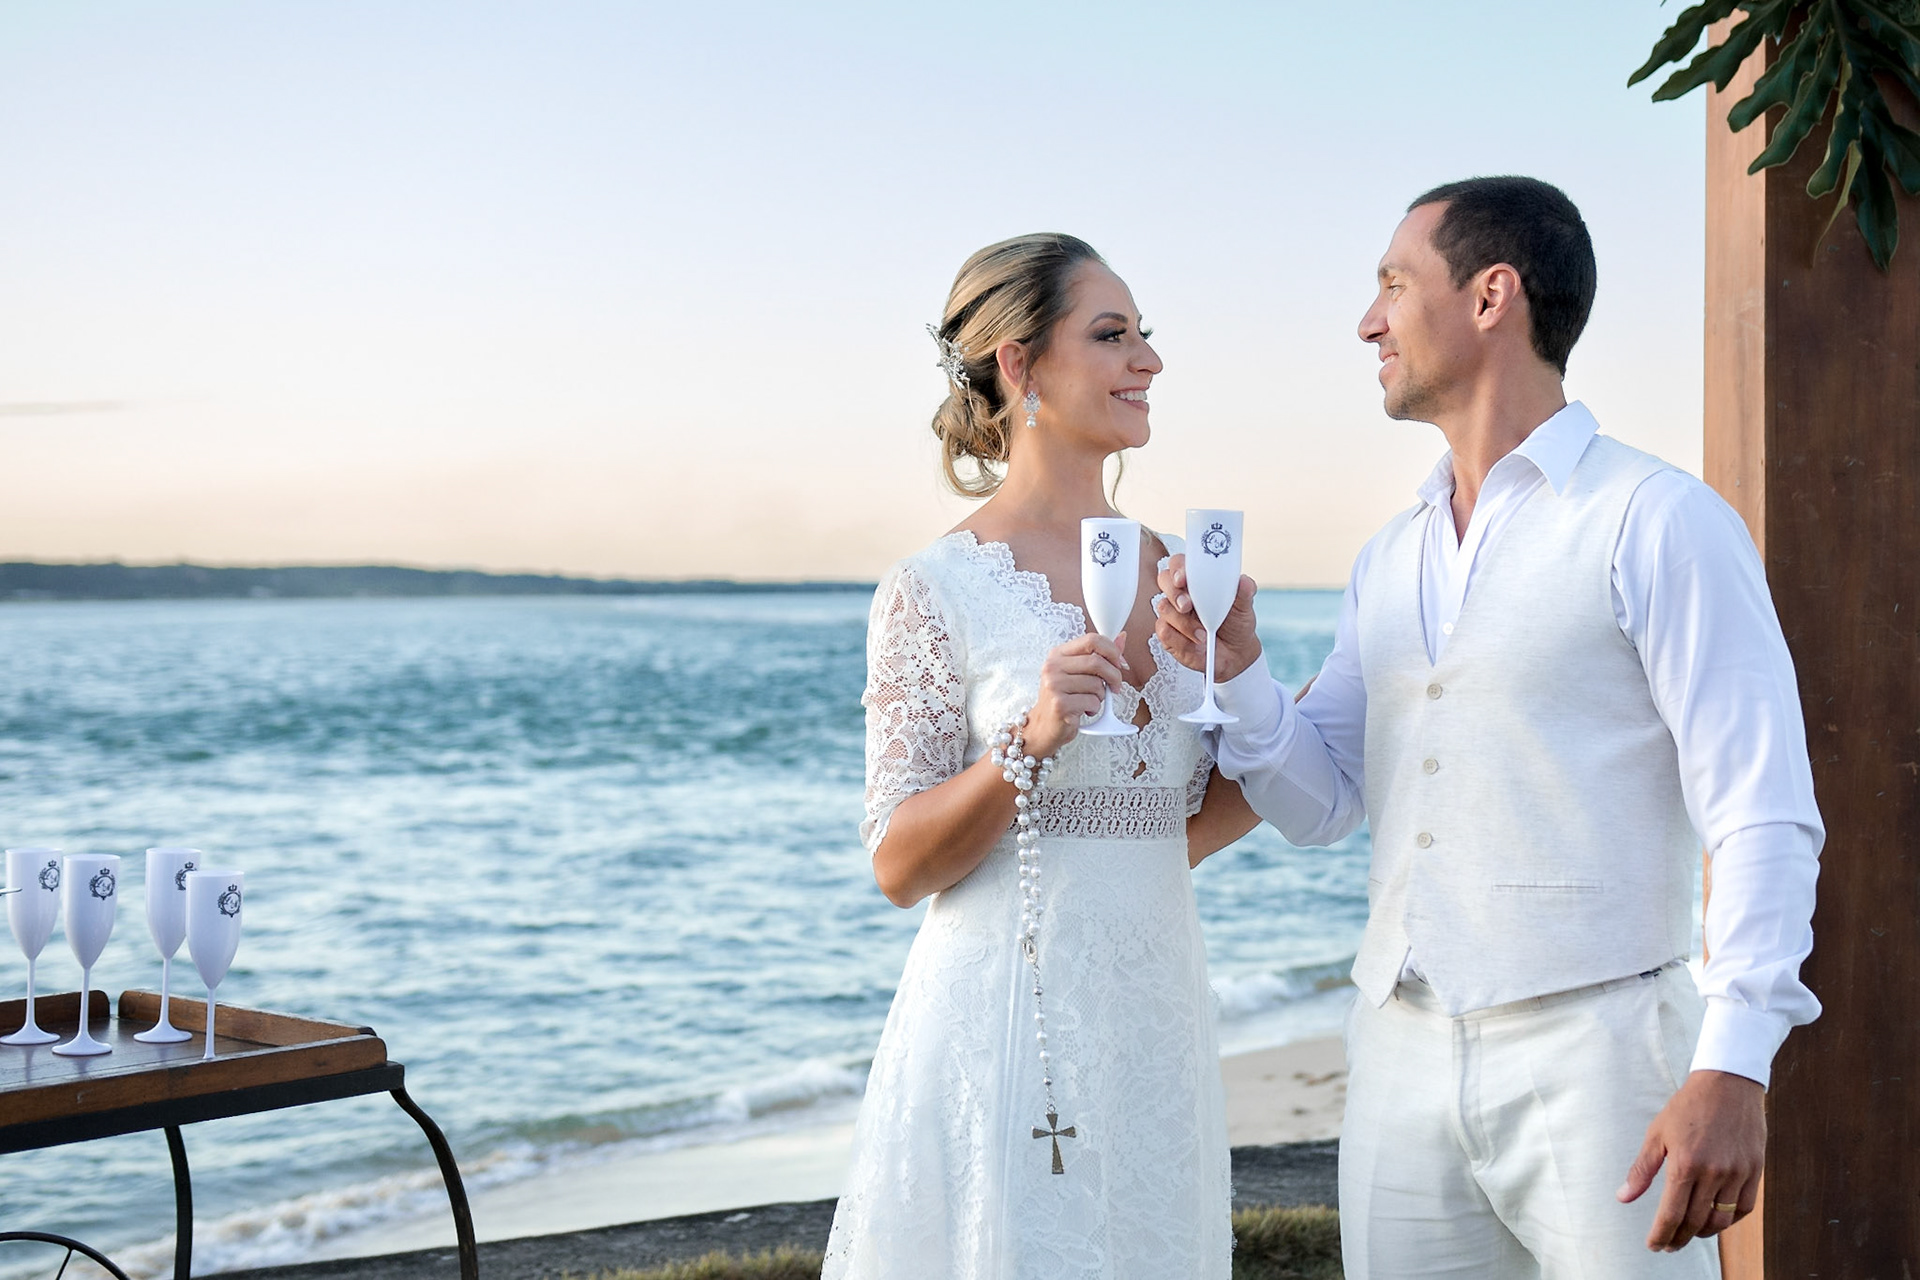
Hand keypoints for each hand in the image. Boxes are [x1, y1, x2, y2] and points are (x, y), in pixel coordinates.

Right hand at [1024, 631, 1128, 758]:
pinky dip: (1095, 709)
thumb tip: (1122, 638)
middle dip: (1114, 676)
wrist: (1043, 726)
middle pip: (1097, 662)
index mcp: (1058, 654)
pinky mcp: (1060, 704)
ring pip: (1096, 684)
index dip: (1112, 651)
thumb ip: (1100, 656)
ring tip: (1089, 701)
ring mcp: (1054, 685)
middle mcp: (1053, 666)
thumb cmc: (1064, 698)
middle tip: (1115, 687)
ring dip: (1101, 696)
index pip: (1092, 640)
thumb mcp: (1079, 673)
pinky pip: (1092, 702)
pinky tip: (1084, 711)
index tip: (1118, 664)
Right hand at [1153, 554, 1261, 681]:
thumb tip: (1244, 581)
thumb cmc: (1236, 625)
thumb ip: (1244, 592)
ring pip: (1164, 608)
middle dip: (1175, 593)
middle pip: (1164, 580)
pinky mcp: (1168, 634)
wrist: (1235, 654)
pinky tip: (1195, 644)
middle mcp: (1181, 594)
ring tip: (1203, 634)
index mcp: (1197, 580)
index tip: (1183, 578)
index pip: (1179, 563)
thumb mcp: (1244, 608)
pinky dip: (1181, 639)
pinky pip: (1164, 631)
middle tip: (1188, 606)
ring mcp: (1172, 613)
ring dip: (1184, 623)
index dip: (1178, 568)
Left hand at [1617, 1070, 1764, 1251]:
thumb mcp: (1657, 1133)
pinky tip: (1715, 1220)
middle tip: (1668, 1244)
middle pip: (1696, 1222)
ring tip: (1689, 1234)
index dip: (1661, 1234)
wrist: (1728, 1084)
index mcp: (1686, 1164)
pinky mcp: (1755, 1171)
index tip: (1654, 1245)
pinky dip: (1729, 1221)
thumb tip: (1623, 1197)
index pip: (1671, 1213)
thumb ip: (1642, 1169)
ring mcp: (1737, 1174)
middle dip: (1679, 1238)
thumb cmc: (1688, 1107)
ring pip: (1721, 1220)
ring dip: (1703, 1233)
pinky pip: (1743, 1209)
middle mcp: (1713, 1173)